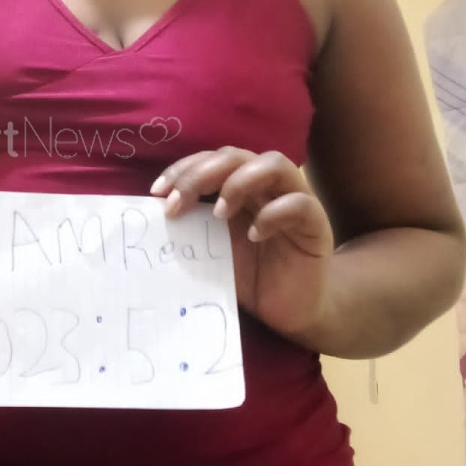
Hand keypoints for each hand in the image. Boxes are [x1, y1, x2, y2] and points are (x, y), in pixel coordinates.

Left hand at [150, 147, 334, 338]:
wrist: (291, 310)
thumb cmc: (250, 277)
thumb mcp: (212, 251)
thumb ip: (190, 230)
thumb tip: (150, 220)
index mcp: (239, 187)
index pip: (210, 160)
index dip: (183, 169)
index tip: (157, 193)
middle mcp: (266, 187)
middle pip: (236, 155)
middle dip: (201, 173)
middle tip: (177, 204)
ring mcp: (294, 201)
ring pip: (274, 163)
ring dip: (239, 182)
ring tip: (219, 213)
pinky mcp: (315, 225)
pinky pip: (299, 204)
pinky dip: (273, 214)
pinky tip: (255, 235)